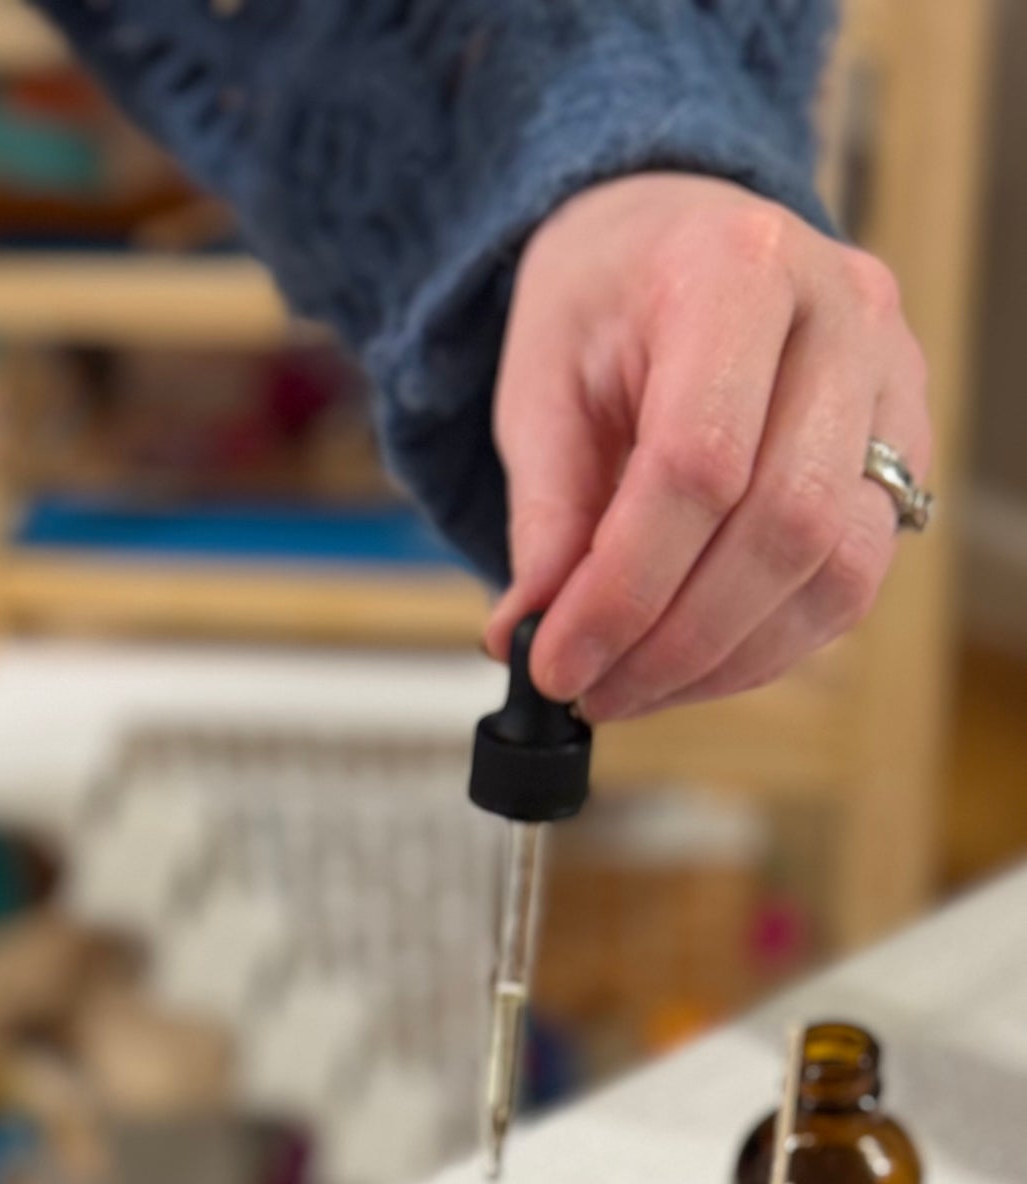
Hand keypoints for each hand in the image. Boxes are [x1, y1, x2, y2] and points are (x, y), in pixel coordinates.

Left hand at [485, 173, 929, 719]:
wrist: (675, 239)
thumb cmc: (608, 300)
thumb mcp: (540, 384)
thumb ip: (544, 512)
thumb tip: (531, 634)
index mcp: (739, 266)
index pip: (700, 463)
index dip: (625, 588)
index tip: (555, 660)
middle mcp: (844, 316)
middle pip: (786, 525)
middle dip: (677, 638)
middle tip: (594, 689)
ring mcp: (892, 385)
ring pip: (838, 570)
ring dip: (727, 658)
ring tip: (632, 686)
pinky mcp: (907, 452)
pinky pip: (852, 584)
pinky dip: (765, 647)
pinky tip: (690, 664)